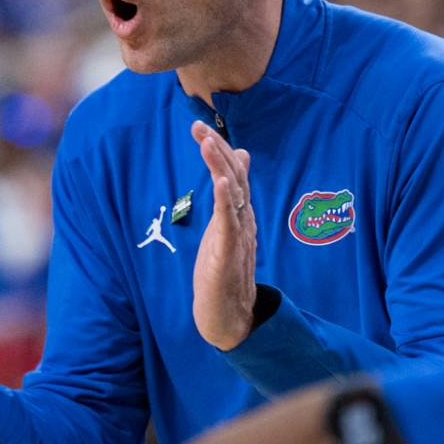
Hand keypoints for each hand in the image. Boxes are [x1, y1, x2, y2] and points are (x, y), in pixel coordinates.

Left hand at [190, 120, 257, 350]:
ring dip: (220, 166)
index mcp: (240, 215)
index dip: (219, 150)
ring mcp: (239, 236)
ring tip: (207, 143)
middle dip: (217, 150)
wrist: (228, 316)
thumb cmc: (224, 273)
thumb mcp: (225, 231)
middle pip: (236, 177)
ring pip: (234, 193)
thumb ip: (231, 201)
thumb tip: (238, 165)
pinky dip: (227, 199)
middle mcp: (243, 220)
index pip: (234, 174)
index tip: (202, 129)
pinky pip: (230, 221)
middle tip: (199, 127)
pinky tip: (223, 181)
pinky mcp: (229, 253)